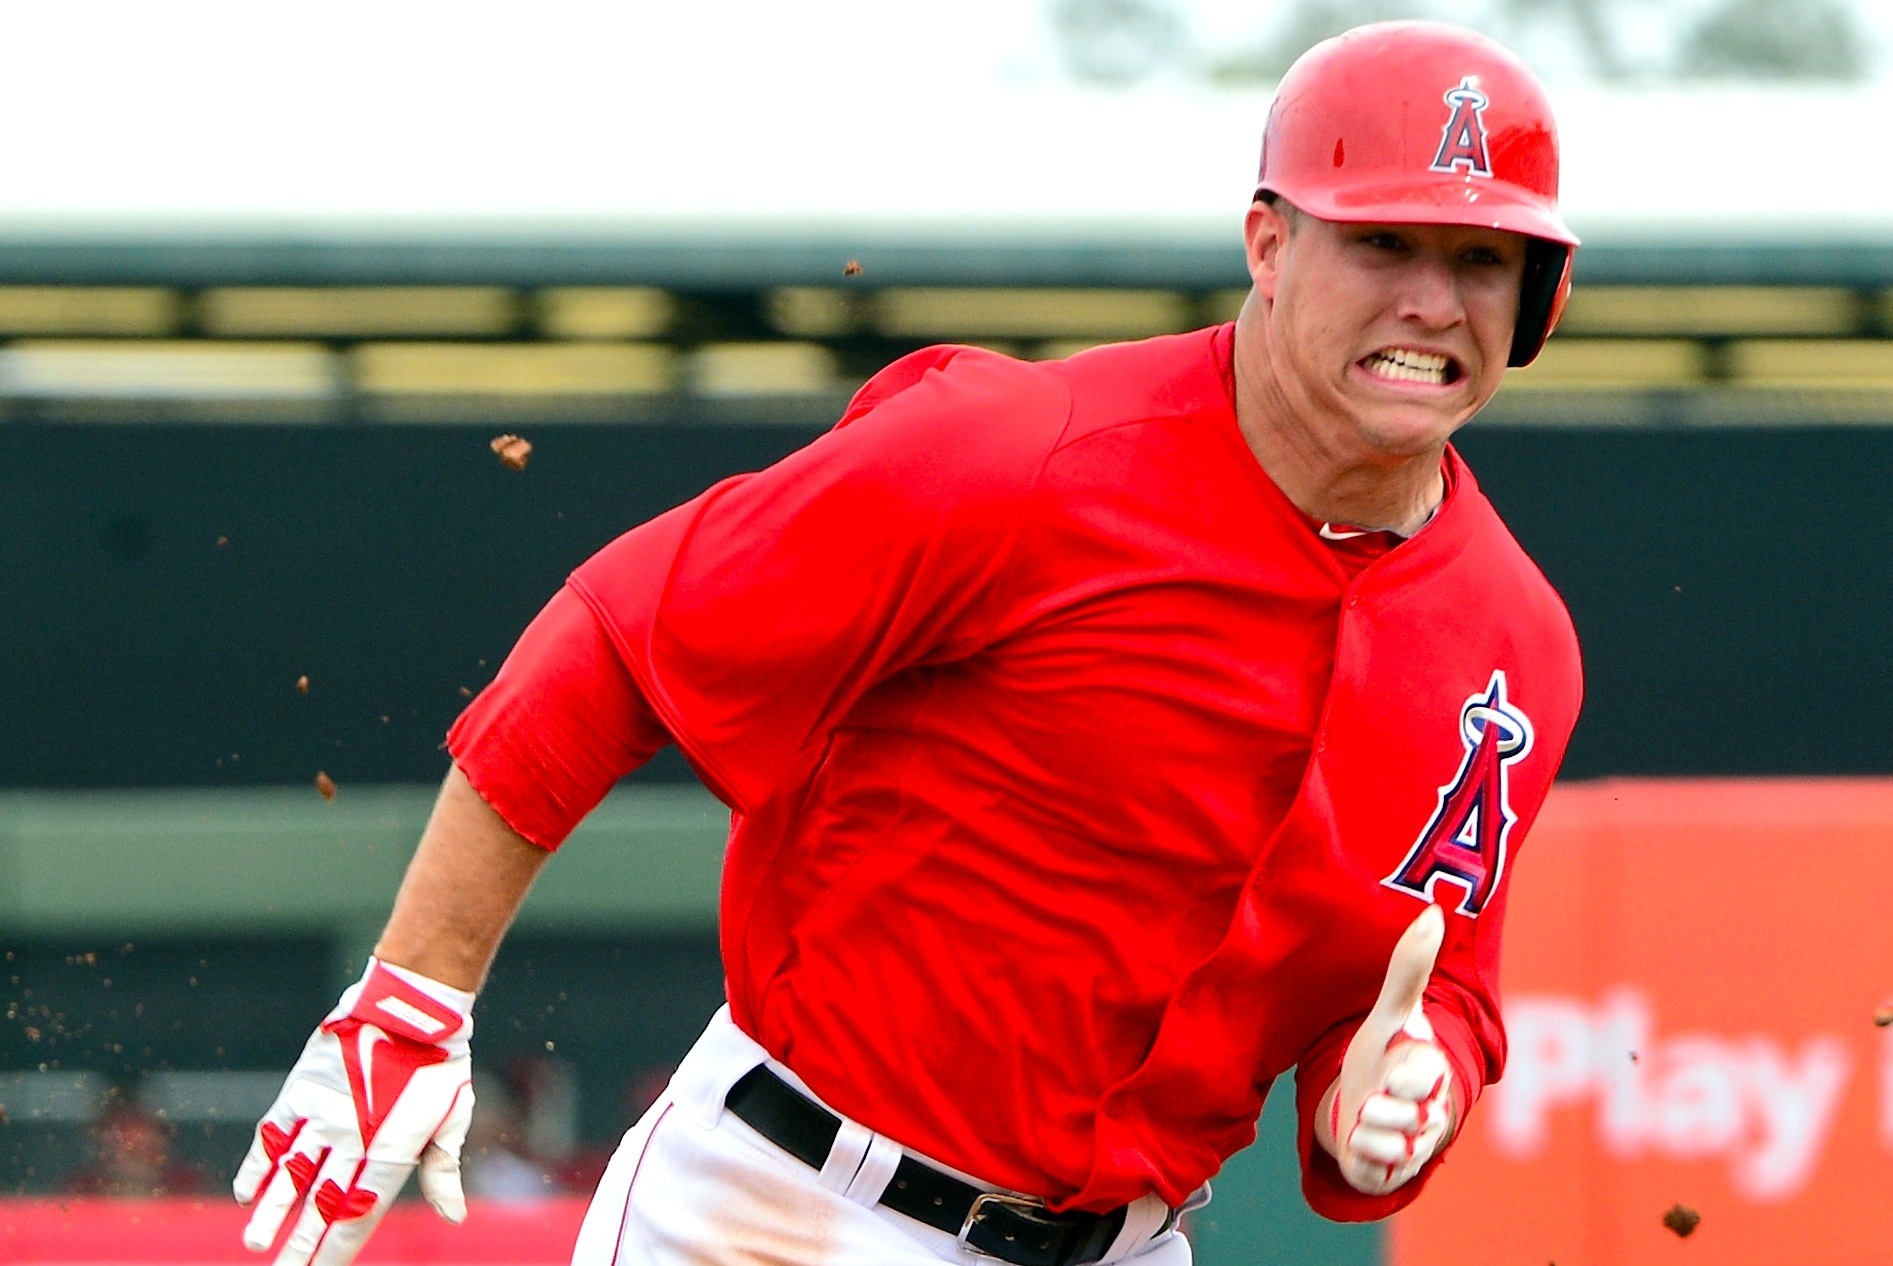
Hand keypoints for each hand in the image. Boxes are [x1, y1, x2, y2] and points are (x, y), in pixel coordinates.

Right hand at [234, 959, 475, 1265]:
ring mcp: (322, 1117)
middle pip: (319, 1206)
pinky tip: (245, 1192)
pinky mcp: (301, 1090)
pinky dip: (257, 1164)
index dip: (336, 1249)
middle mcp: (350, 1142)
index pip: (356, 1216)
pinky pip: (272, 1135)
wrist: (410, 1005)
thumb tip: (454, 1216)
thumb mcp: (454, 1116)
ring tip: (253, 1242)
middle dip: (299, 1246)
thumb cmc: (439, 1061)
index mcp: (388, 1153)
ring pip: (289, 1176)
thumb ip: (443, 1169)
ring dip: (270, 1212)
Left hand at [1318, 904, 1453, 1195]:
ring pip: (1388, 1140)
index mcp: (1433, 1070)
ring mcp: (1414, 1145)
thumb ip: (1409, 969)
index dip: (1405, 1073)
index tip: (1394, 1068)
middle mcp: (1431, 1111)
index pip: (1426, 1073)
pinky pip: (1371, 1165)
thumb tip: (1432, 912)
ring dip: (1368, 1126)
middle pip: (1406, 1113)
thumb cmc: (1382, 1055)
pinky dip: (1358, 1151)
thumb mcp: (1390, 1015)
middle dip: (1383, 1104)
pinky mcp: (1391, 1172)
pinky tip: (1359, 1138)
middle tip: (1376, 1094)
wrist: (1361, 1107)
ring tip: (1367, 1112)